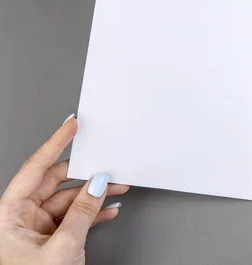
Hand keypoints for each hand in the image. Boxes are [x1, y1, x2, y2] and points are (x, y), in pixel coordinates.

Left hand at [0, 115, 128, 264]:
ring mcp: (35, 230)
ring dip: (94, 195)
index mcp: (9, 214)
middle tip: (106, 161)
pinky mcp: (50, 241)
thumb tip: (97, 183)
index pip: (36, 168)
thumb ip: (83, 212)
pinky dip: (93, 213)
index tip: (72, 125)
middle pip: (55, 183)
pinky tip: (109, 209)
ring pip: (69, 201)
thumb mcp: (62, 248)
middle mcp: (19, 218)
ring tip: (117, 188)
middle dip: (84, 173)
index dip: (56, 143)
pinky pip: (74, 218)